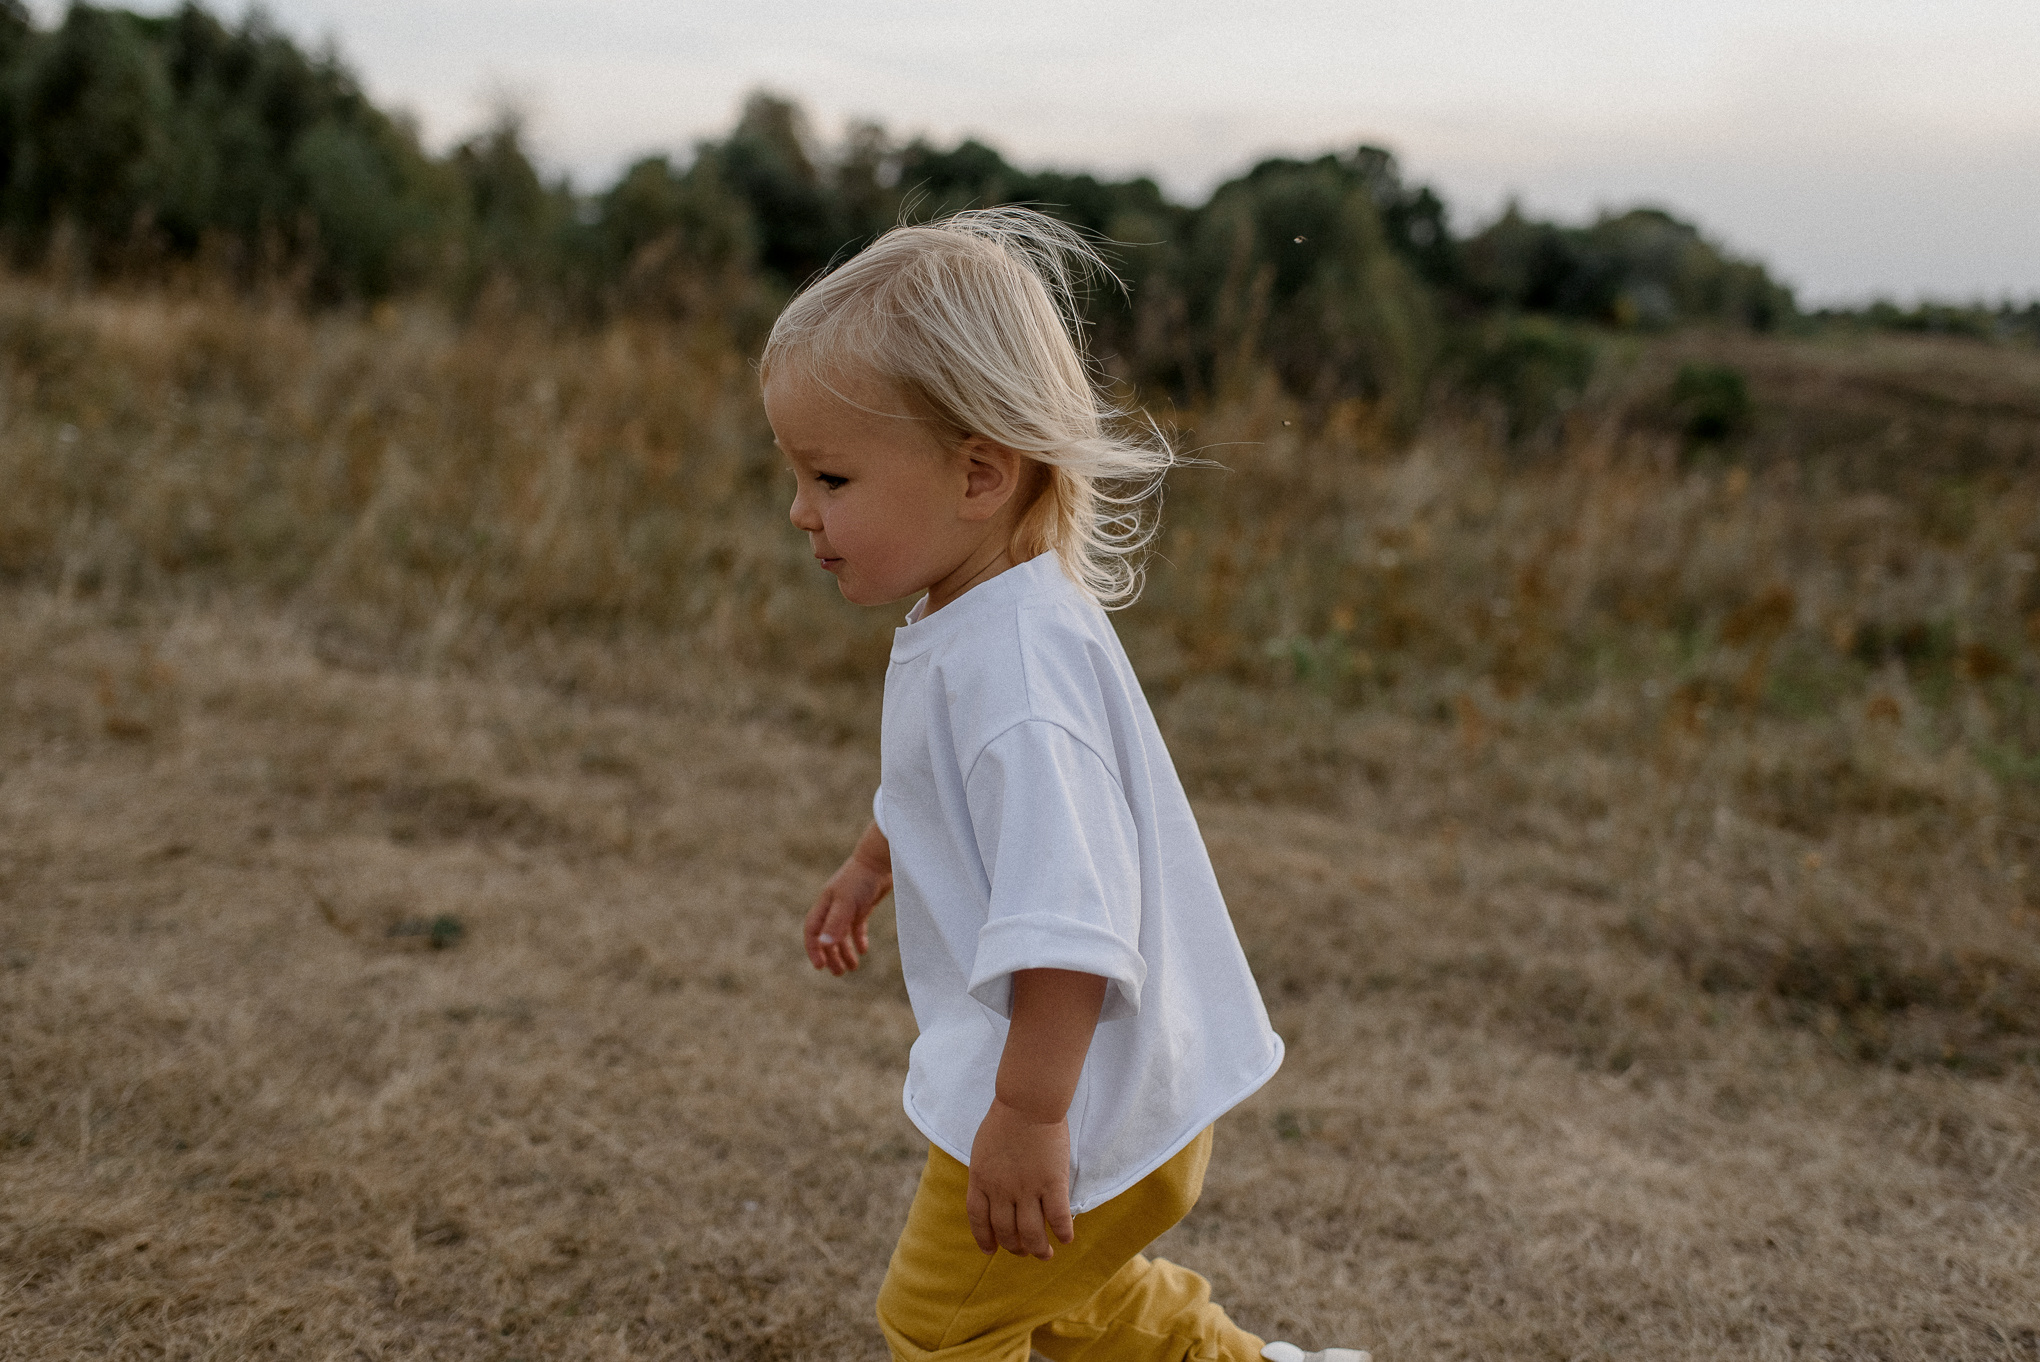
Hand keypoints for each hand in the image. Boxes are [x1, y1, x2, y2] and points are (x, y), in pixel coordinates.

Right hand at [804, 821, 889, 974]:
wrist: (881, 860)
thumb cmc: (861, 879)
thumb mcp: (847, 903)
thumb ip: (835, 924)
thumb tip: (823, 946)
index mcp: (825, 905)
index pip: (812, 931)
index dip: (814, 949)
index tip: (820, 967)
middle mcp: (834, 906)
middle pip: (827, 936)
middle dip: (831, 956)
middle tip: (839, 973)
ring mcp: (848, 906)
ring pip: (842, 934)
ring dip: (845, 952)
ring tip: (852, 968)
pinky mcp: (863, 905)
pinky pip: (857, 927)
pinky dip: (858, 939)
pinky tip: (863, 950)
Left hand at [965, 1098, 1074, 1258]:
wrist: (1027, 1102)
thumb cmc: (1006, 1118)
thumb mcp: (983, 1148)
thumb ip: (987, 1172)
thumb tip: (992, 1190)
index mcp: (981, 1179)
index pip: (978, 1219)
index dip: (984, 1239)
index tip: (991, 1251)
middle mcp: (1001, 1190)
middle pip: (1005, 1231)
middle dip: (1015, 1247)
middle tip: (1024, 1252)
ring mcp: (1027, 1188)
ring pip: (1031, 1232)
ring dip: (1038, 1249)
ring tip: (1045, 1254)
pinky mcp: (1052, 1183)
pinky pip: (1057, 1217)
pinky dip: (1062, 1232)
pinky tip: (1066, 1238)